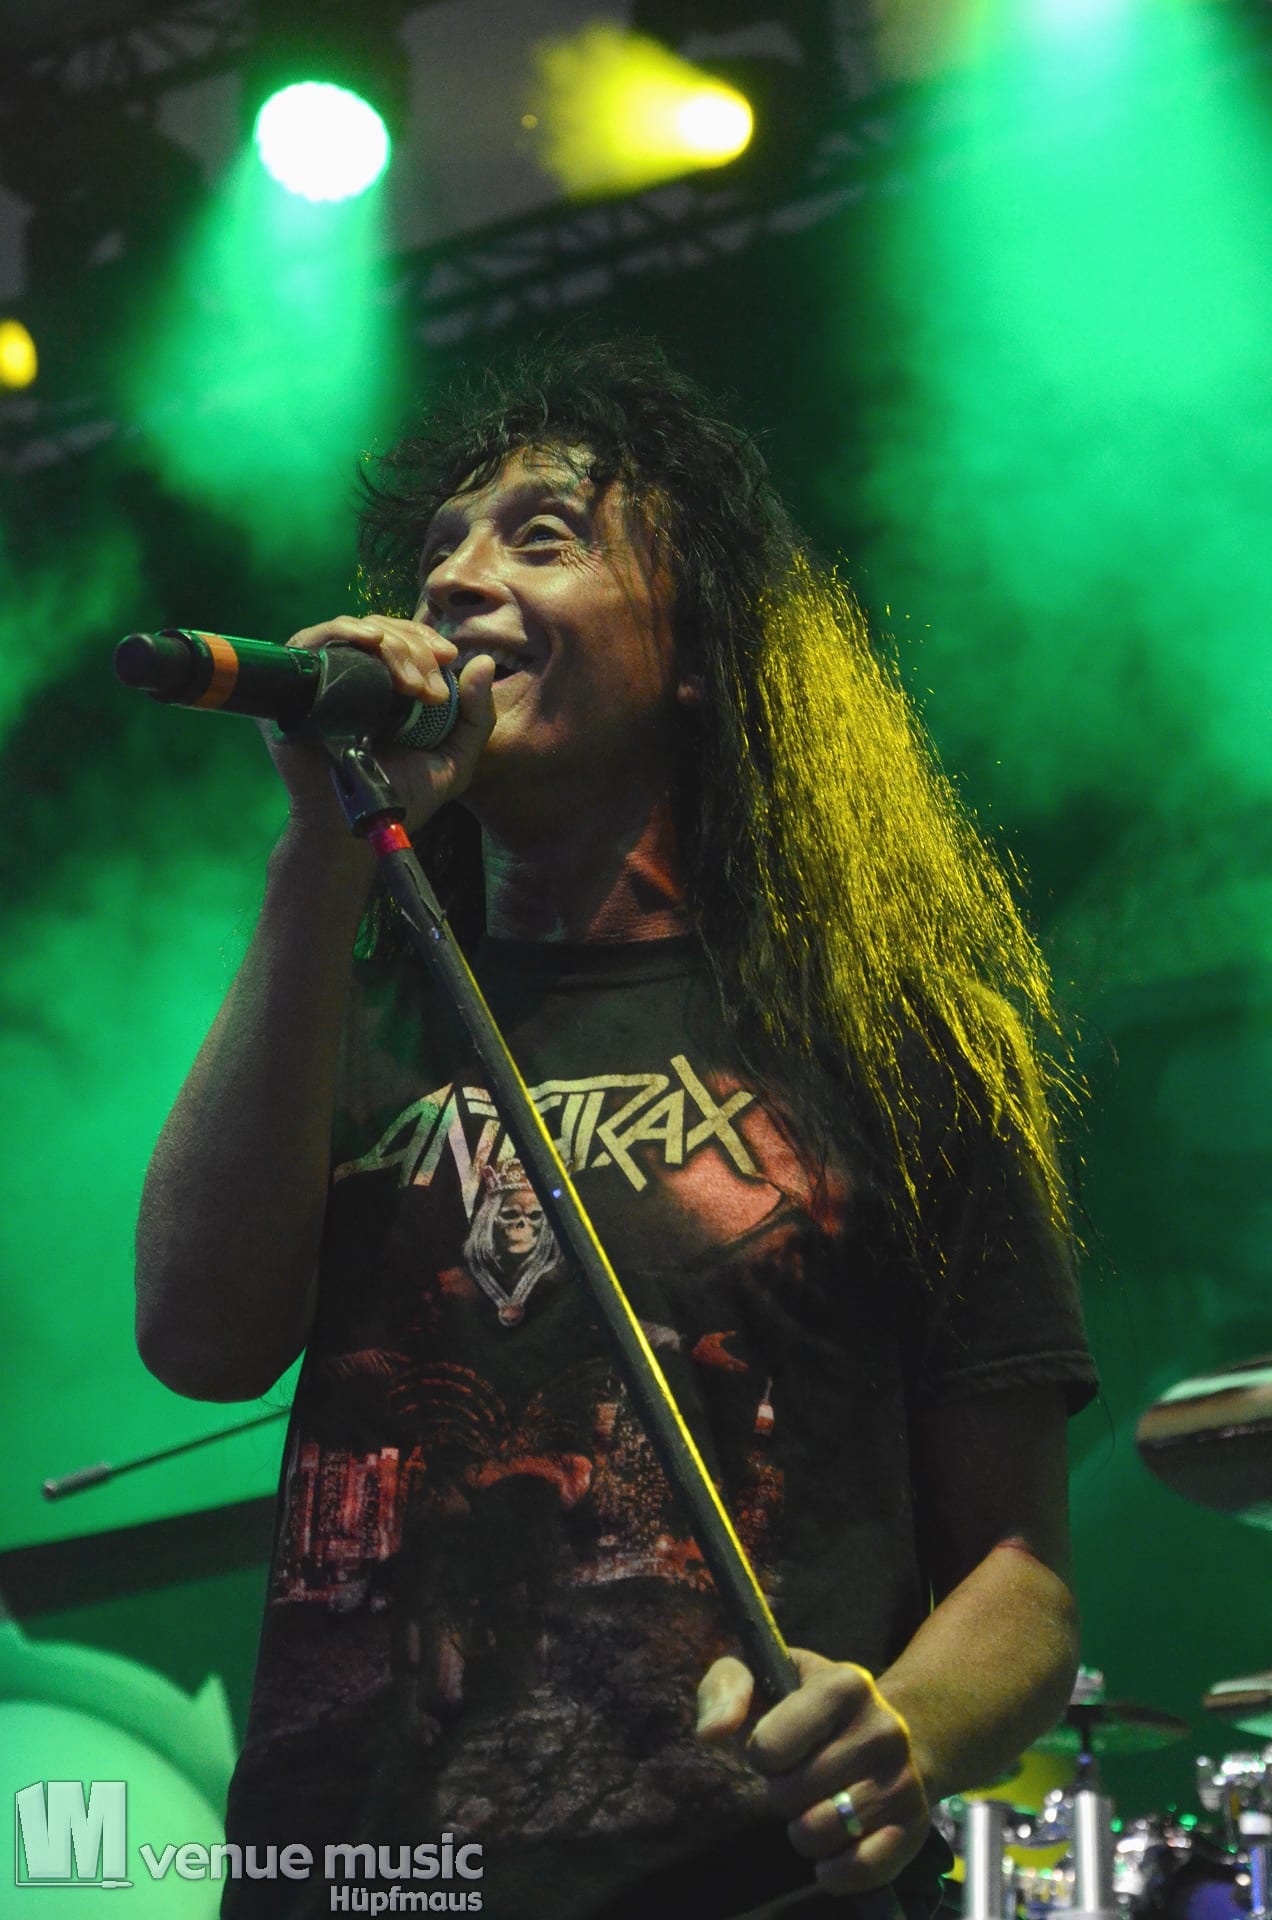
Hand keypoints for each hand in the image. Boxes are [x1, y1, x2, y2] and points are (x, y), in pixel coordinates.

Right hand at [263, 615, 496, 839]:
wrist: (352, 830)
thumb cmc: (400, 800)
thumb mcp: (453, 761)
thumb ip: (476, 716)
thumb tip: (484, 662)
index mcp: (388, 688)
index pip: (405, 640)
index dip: (427, 641)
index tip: (450, 659)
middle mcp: (354, 678)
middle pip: (384, 630)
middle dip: (416, 649)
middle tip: (430, 691)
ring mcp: (321, 678)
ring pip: (356, 631)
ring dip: (392, 645)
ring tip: (411, 684)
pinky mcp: (292, 684)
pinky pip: (312, 640)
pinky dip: (343, 630)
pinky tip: (371, 641)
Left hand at [697, 1648, 931, 1894]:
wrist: (882, 1729)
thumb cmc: (805, 1703)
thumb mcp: (764, 1674)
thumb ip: (726, 1687)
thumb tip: (711, 1732)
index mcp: (846, 1683)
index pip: (772, 1746)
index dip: (761, 1755)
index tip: (773, 1746)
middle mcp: (884, 1728)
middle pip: (792, 1794)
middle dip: (780, 1792)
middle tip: (797, 1777)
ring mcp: (904, 1778)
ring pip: (822, 1832)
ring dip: (802, 1830)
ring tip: (813, 1806)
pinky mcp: (916, 1825)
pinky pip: (864, 1867)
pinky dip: (836, 1871)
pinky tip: (830, 1853)